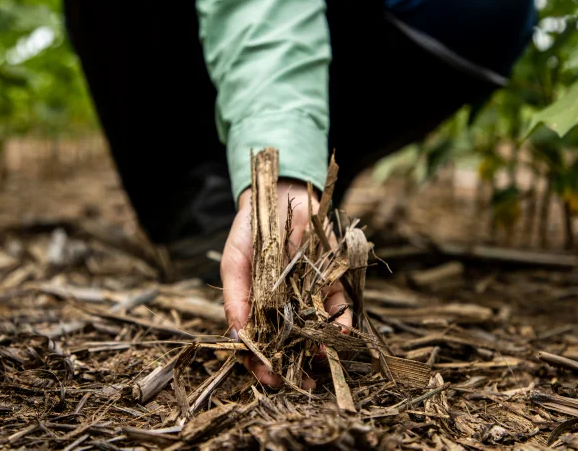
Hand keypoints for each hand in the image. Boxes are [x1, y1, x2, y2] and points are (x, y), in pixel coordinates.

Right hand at [221, 179, 351, 387]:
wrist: (280, 194)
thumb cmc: (251, 230)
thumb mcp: (235, 263)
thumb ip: (235, 298)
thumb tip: (238, 337)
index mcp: (256, 306)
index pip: (258, 343)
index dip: (261, 362)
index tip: (268, 377)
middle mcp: (283, 306)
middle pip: (289, 344)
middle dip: (295, 366)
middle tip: (301, 384)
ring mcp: (307, 295)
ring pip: (315, 330)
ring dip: (320, 349)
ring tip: (322, 362)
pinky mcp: (330, 280)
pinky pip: (337, 305)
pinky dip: (341, 320)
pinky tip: (343, 332)